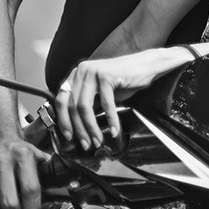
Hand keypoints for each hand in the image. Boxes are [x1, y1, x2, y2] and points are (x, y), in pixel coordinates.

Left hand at [55, 49, 184, 149]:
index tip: (69, 136)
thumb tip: (77, 127)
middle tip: (86, 144)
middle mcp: (82, 70)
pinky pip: (106, 104)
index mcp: (77, 74)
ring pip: (85, 107)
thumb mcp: (100, 92)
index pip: (61, 100)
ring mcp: (93, 72)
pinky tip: (114, 130)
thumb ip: (87, 103)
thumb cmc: (125, 79)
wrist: (147, 65)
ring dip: (91, 128)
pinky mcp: (106, 76)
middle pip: (72, 106)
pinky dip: (111, 120)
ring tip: (98, 140)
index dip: (63, 121)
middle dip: (78, 129)